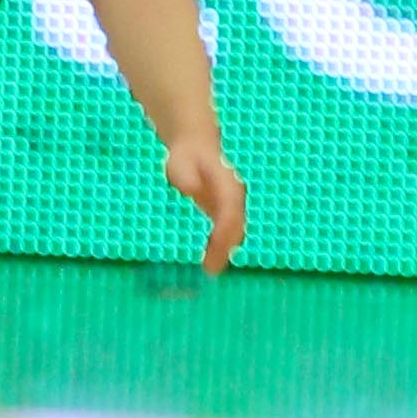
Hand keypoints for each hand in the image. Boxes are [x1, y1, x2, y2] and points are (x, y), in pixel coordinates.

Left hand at [163, 134, 245, 276]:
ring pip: (235, 232)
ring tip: (211, 270)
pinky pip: (228, 232)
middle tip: (211, 269)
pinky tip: (210, 263)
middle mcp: (235, 197)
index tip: (215, 246)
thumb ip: (184, 175)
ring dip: (225, 251)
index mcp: (227, 184)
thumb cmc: (186, 155)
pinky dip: (222, 248)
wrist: (196, 147)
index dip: (225, 230)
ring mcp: (234, 205)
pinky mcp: (227, 213)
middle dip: (225, 247)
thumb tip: (190, 188)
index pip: (230, 211)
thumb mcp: (180, 161)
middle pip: (236, 226)